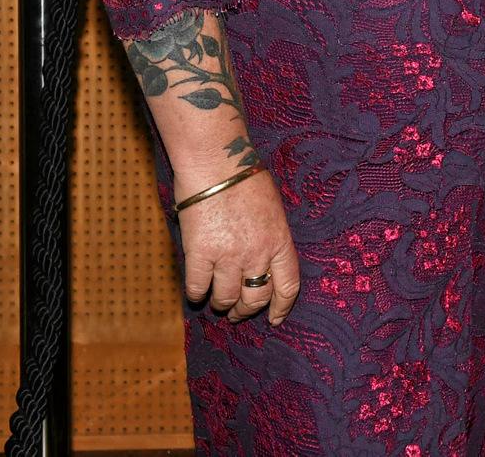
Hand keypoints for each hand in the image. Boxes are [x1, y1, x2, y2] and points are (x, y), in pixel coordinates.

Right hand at [177, 168, 302, 325]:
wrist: (216, 164)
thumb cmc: (245, 179)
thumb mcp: (273, 209)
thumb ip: (271, 237)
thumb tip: (264, 261)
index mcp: (280, 241)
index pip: (287, 286)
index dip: (282, 307)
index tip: (275, 319)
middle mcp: (257, 253)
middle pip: (256, 298)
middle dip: (246, 311)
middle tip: (237, 313)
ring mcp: (229, 256)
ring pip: (226, 298)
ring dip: (221, 304)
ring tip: (217, 302)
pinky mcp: (201, 254)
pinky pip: (198, 287)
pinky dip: (197, 293)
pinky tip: (197, 291)